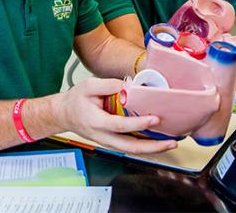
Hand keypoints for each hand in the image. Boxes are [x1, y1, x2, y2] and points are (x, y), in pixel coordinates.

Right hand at [58, 78, 176, 153]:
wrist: (64, 115)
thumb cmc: (75, 101)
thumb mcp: (88, 86)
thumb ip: (108, 85)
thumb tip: (128, 85)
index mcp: (97, 122)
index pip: (121, 125)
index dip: (139, 123)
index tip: (154, 119)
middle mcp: (104, 136)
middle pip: (131, 147)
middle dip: (153, 147)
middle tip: (171, 142)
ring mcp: (108, 142)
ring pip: (132, 150)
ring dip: (152, 149)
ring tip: (170, 143)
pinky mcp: (112, 142)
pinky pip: (130, 147)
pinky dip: (146, 146)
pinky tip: (158, 141)